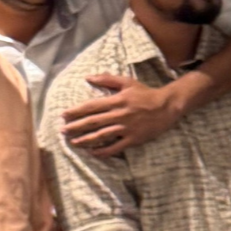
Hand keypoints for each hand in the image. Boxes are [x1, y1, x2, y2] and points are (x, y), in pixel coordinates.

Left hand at [61, 71, 189, 154]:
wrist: (167, 106)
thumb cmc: (146, 93)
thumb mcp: (127, 82)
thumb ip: (107, 79)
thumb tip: (88, 77)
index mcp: (116, 101)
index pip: (91, 107)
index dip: (76, 111)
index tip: (64, 115)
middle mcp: (119, 115)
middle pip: (92, 122)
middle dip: (75, 127)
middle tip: (63, 131)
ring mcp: (126, 129)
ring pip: (101, 136)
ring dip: (86, 140)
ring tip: (74, 143)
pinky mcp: (134, 139)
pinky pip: (116, 147)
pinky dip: (104, 151)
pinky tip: (94, 153)